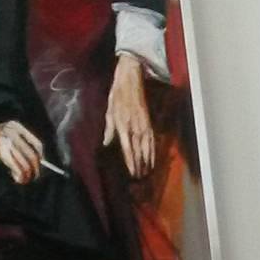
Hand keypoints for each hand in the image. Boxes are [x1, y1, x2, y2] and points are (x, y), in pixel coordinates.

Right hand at [0, 121, 44, 184]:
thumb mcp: (7, 138)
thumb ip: (20, 146)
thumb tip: (37, 164)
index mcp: (17, 127)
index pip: (37, 143)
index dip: (41, 157)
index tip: (40, 167)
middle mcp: (13, 131)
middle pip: (32, 154)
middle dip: (35, 169)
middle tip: (33, 177)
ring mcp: (5, 138)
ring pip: (24, 161)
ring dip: (26, 174)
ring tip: (24, 179)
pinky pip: (14, 163)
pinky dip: (18, 173)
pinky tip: (16, 177)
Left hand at [103, 52, 156, 176]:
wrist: (131, 81)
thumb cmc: (118, 95)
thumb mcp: (109, 111)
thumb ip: (109, 129)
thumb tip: (105, 144)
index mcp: (123, 124)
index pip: (128, 148)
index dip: (130, 162)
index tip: (132, 173)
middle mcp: (135, 127)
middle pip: (139, 151)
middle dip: (140, 165)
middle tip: (139, 178)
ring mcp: (144, 126)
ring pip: (148, 148)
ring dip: (148, 161)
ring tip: (147, 173)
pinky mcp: (150, 123)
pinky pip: (153, 141)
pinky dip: (153, 152)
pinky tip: (153, 159)